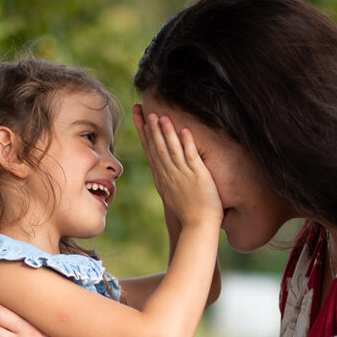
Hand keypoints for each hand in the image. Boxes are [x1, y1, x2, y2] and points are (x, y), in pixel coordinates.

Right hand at [133, 104, 222, 228]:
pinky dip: (187, 144)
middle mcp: (169, 174)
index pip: (150, 149)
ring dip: (166, 132)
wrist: (195, 225)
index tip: (138, 116)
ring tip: (162, 116)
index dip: (144, 131)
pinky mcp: (197, 176)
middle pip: (157, 147)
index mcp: (162, 176)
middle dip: (151, 128)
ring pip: (172, 150)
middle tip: (145, 110)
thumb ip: (169, 178)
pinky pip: (191, 157)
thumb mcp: (172, 193)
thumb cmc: (186, 211)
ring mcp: (182, 175)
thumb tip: (164, 168)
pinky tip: (184, 131)